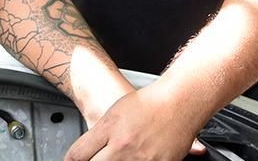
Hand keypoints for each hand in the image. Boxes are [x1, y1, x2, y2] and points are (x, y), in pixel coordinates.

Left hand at [65, 82, 206, 159]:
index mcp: (109, 130)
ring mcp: (142, 159)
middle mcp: (123, 146)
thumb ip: (96, 136)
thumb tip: (80, 157)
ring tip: (118, 158)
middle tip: (94, 160)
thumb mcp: (113, 114)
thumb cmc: (147, 105)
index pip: (78, 155)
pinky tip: (134, 159)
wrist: (179, 102)